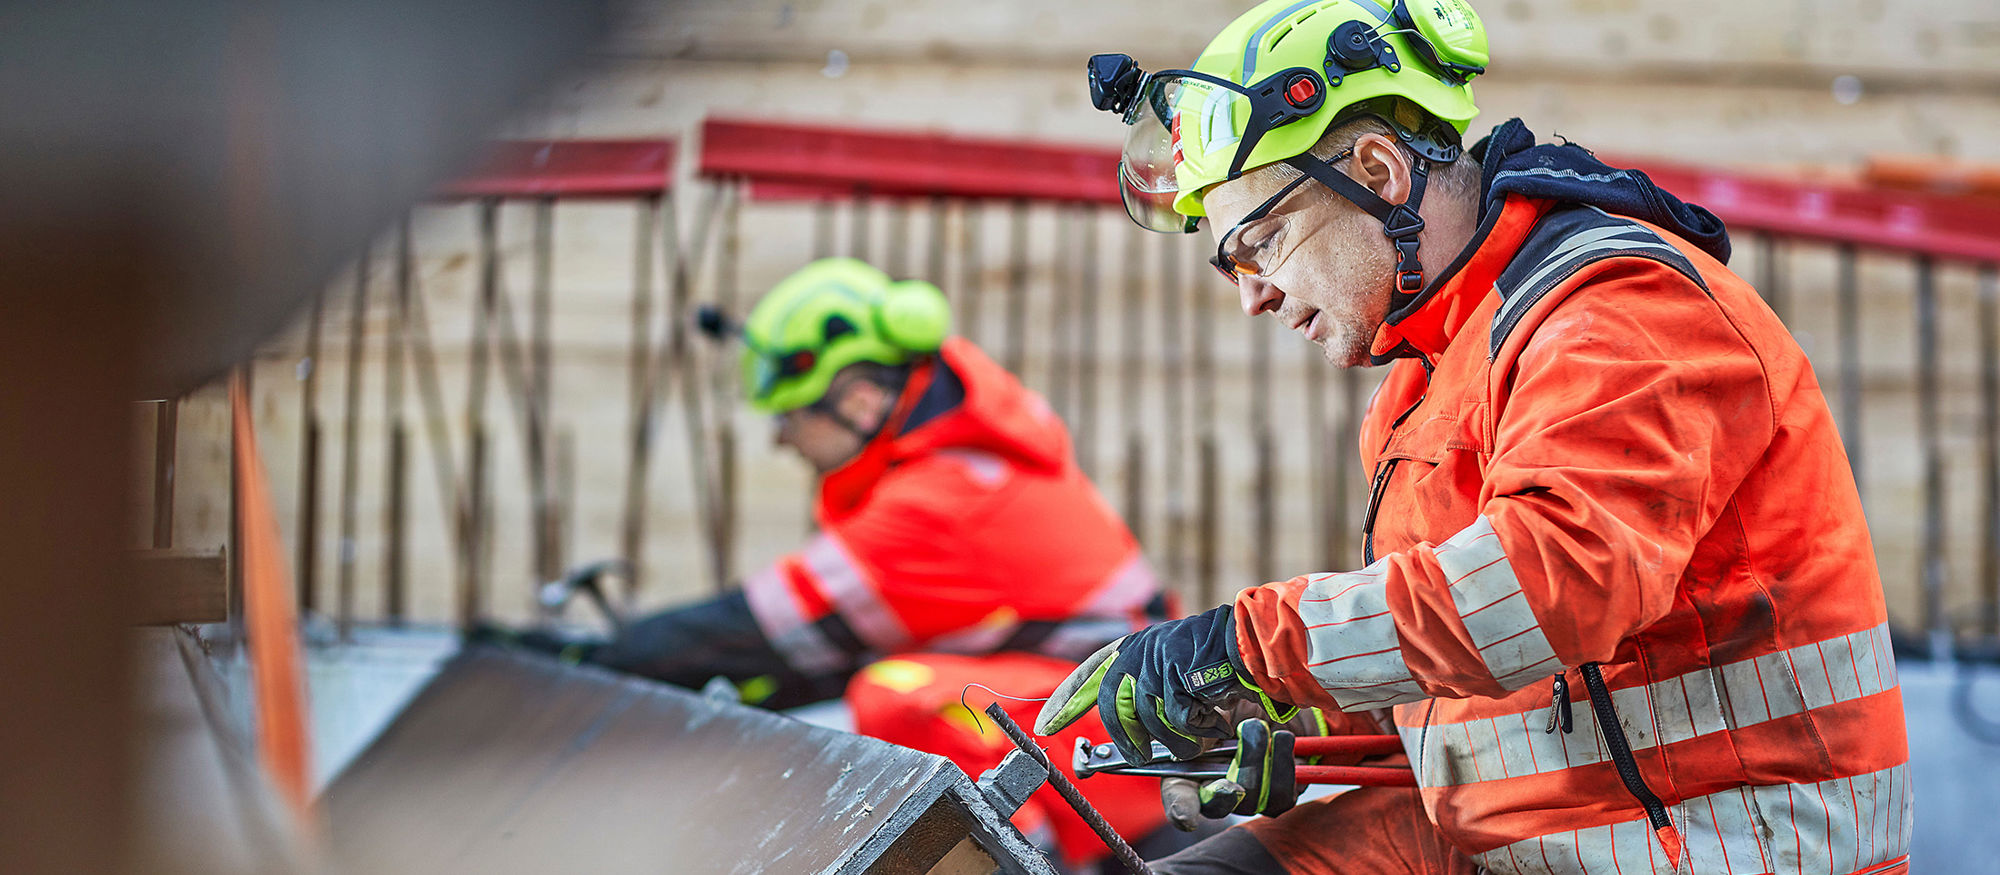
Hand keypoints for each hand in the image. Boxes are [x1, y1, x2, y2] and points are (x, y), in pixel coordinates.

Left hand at [1034, 605, 1295, 763]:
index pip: (1089, 674)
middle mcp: (1137, 650)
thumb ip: (1148, 706)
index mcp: (1133, 649)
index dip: (1066, 701)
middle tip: (1143, 756)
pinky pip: (1175, 718)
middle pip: (1112, 707)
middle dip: (1128, 739)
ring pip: (1147, 719)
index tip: (1046, 725)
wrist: (1256, 643)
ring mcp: (1152, 659)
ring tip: (1199, 734)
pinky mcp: (1172, 670)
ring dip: (1176, 736)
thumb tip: (1127, 742)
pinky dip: (1198, 727)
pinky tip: (1215, 718)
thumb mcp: (1174, 685)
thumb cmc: (1219, 668)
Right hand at [1159, 718, 1298, 828]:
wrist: (1281, 699)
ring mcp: (1249, 796)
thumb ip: (1200, 730)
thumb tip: (1195, 747)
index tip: (1187, 817)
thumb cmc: (1241, 704)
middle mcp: (1218, 788)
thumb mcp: (1217, 709)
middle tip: (1236, 767)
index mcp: (1191, 767)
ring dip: (1257, 762)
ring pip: (1250, 802)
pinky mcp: (1280, 795)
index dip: (1180, 808)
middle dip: (1225, 792)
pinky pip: (1282, 797)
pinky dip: (1283, 764)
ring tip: (1261, 727)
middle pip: (1215, 807)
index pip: (1178, 795)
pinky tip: (1282, 737)